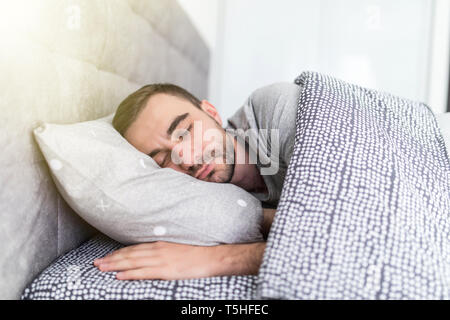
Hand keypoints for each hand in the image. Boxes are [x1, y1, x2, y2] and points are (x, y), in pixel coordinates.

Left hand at [93, 240, 265, 280]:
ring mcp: (161, 260)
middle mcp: (158, 250)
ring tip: (101, 268)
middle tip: (96, 263)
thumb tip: (152, 254)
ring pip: (133, 262)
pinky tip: (120, 276)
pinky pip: (143, 273)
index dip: (119, 253)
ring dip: (115, 265)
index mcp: (160, 244)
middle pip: (130, 254)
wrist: (211, 257)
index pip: (135, 248)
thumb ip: (163, 250)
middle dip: (112, 258)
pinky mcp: (166, 270)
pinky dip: (130, 274)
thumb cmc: (196, 253)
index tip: (107, 256)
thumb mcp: (177, 247)